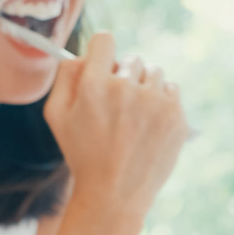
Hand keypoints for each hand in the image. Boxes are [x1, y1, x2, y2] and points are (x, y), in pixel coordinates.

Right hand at [43, 32, 187, 223]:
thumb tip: (82, 56)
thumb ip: (64, 78)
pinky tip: (147, 122)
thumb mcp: (56, 116)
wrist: (115, 194)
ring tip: (133, 113)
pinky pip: (171, 89)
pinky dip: (161, 100)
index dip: (101, 51)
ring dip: (143, 85)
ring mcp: (155, 103)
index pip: (105, 40)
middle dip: (122, 75)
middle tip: (114, 103)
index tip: (101, 64)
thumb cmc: (82, 153)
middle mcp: (126, 89)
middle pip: (130, 58)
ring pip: (153, 72)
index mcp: (94, 86)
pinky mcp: (176, 116)